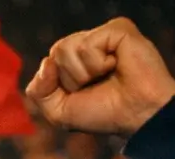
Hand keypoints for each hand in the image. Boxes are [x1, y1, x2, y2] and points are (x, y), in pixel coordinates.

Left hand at [26, 18, 174, 135]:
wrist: (135, 114)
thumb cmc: (103, 113)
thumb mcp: (59, 112)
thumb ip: (39, 91)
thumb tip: (46, 62)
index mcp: (74, 61)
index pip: (48, 63)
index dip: (58, 84)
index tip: (81, 94)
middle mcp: (88, 45)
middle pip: (55, 53)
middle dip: (70, 79)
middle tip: (95, 85)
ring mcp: (103, 35)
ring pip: (66, 48)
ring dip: (84, 72)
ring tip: (107, 75)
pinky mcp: (118, 29)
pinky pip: (87, 44)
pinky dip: (97, 63)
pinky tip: (116, 65)